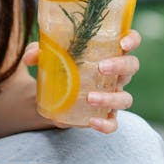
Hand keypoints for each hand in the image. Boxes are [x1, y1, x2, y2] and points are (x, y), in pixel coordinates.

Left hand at [23, 29, 140, 134]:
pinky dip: (106, 124)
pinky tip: (93, 122)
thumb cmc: (59, 66)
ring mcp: (113, 94)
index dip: (132, 39)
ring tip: (89, 98)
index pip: (130, 40)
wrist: (54, 96)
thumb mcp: (47, 56)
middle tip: (101, 67)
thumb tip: (31, 57)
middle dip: (121, 66)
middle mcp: (116, 73)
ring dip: (111, 97)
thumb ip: (38, 52)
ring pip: (125, 98)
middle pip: (132, 66)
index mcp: (108, 51)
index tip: (123, 42)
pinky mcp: (106, 115)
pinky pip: (113, 122)